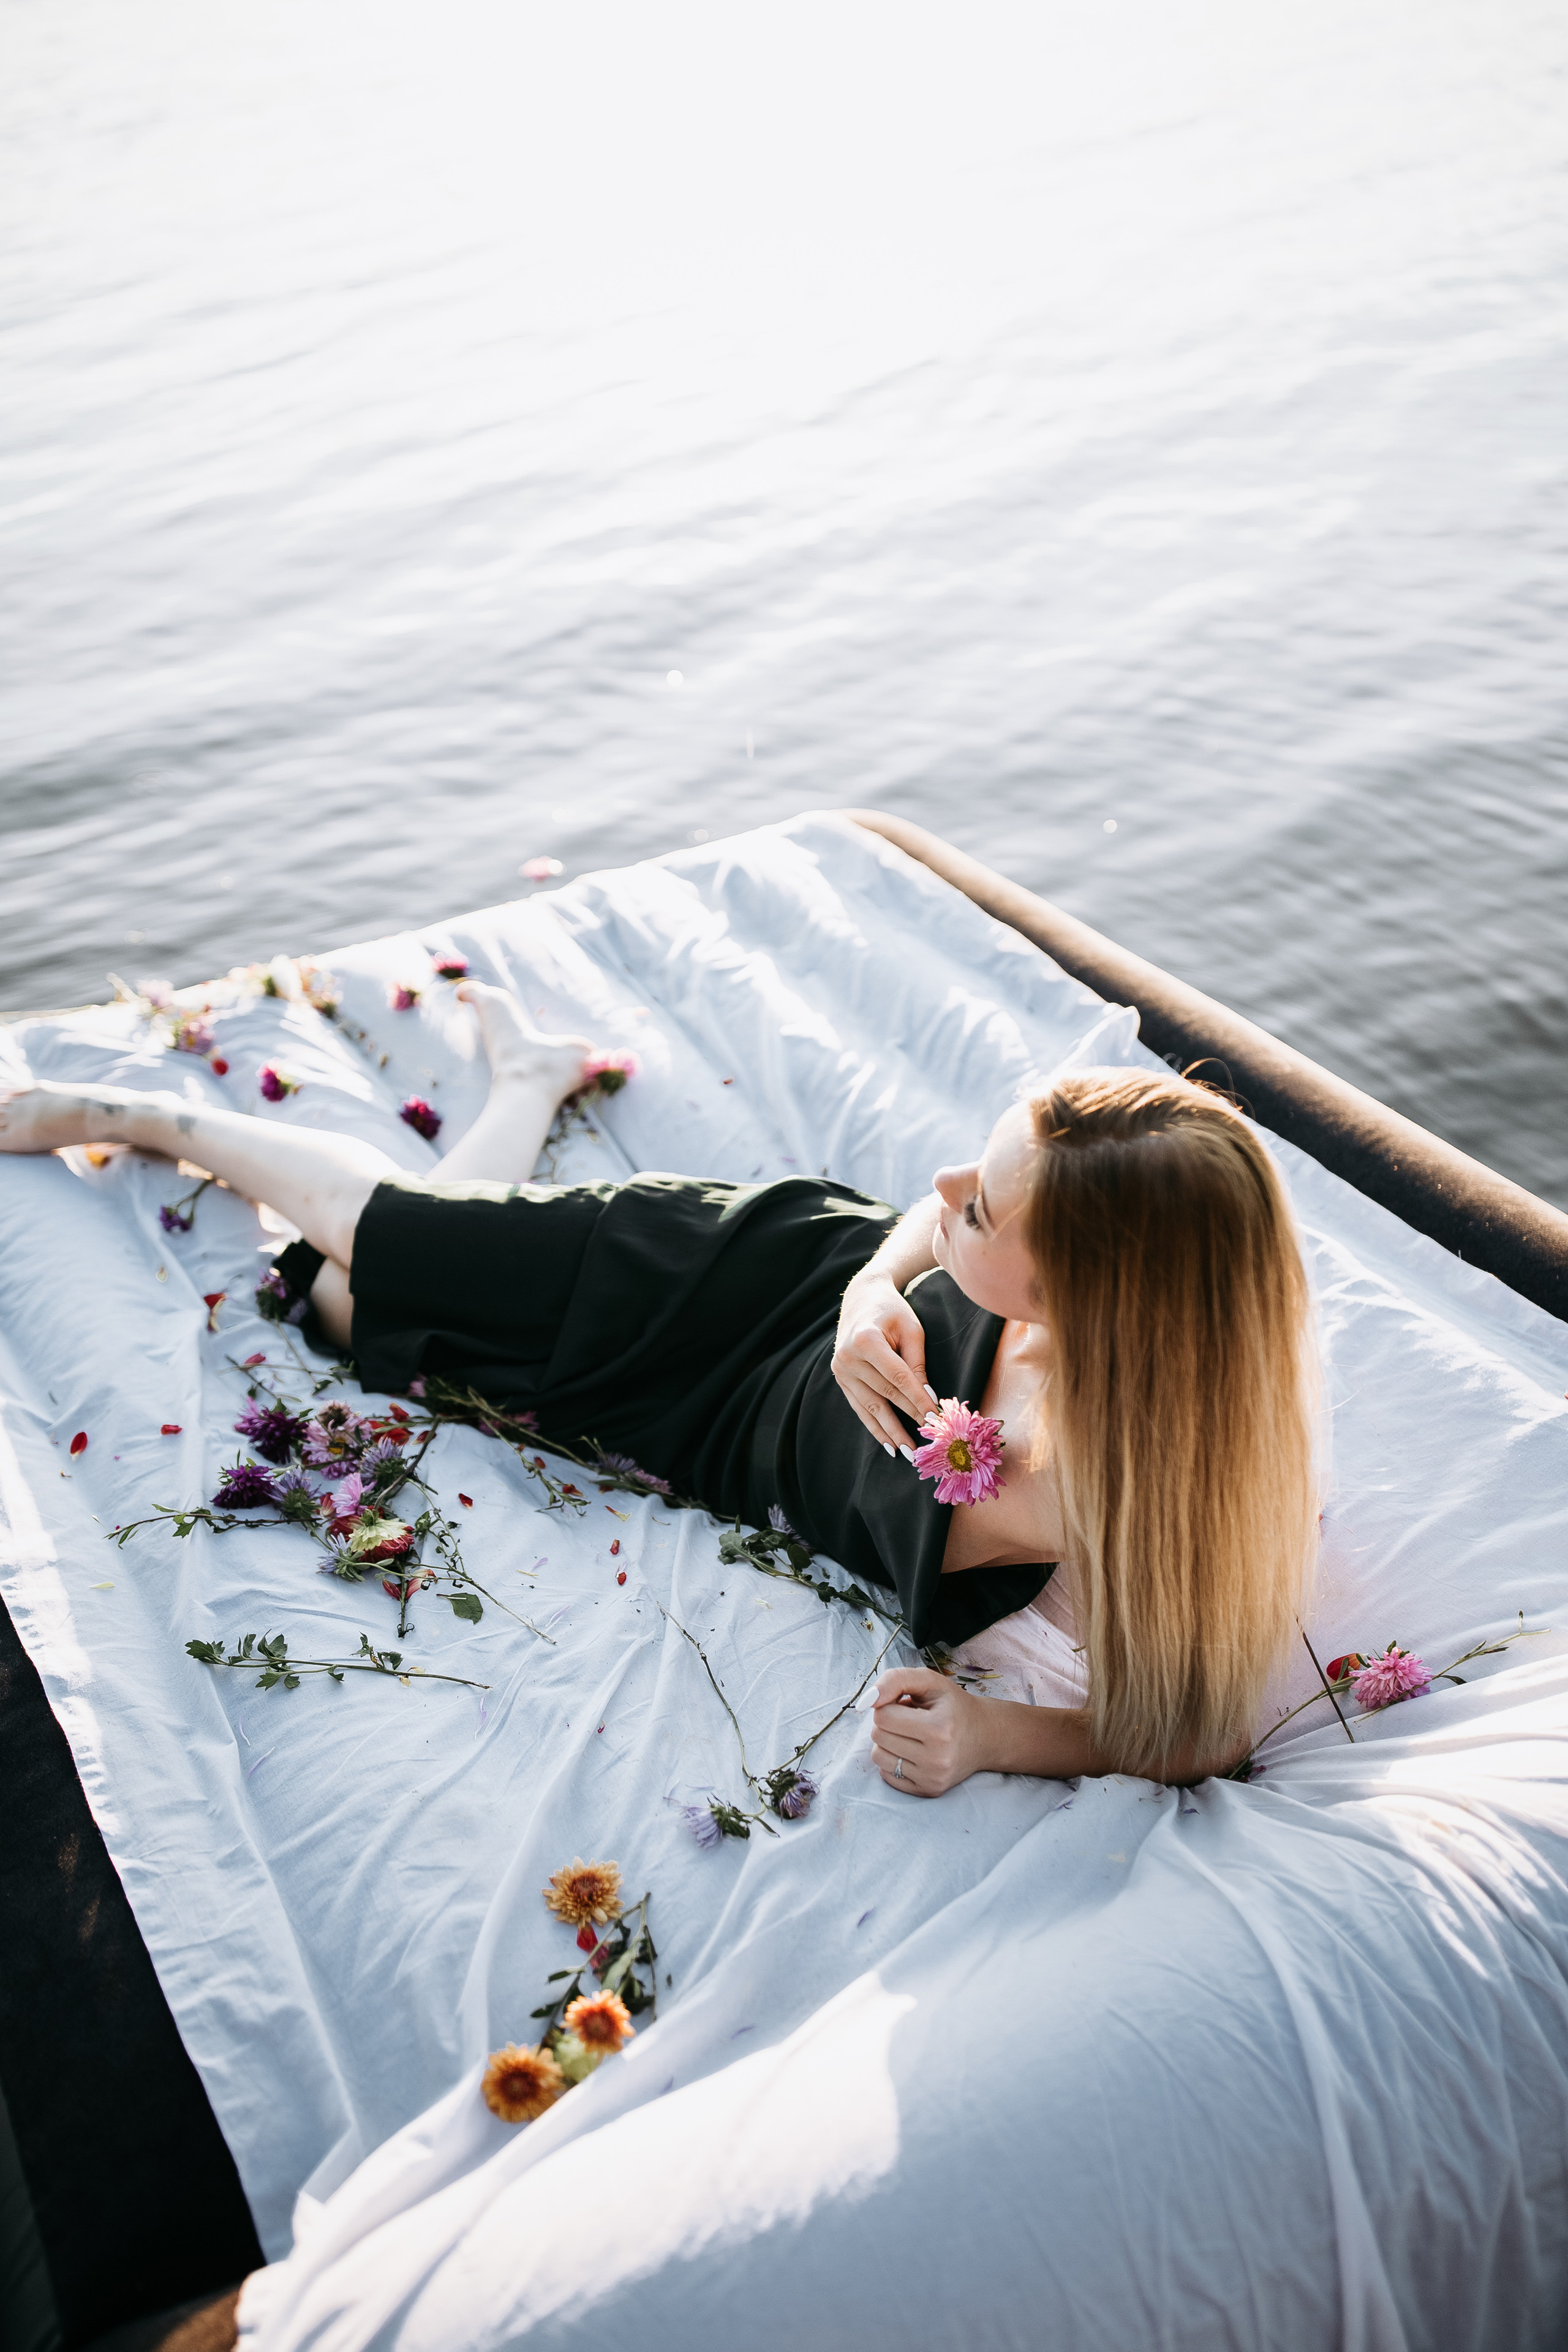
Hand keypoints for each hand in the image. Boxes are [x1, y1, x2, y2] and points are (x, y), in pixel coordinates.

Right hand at [832, 1269, 934, 1452]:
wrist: (862, 1298)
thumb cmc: (893, 1311)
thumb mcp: (912, 1330)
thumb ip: (917, 1364)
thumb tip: (928, 1399)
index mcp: (866, 1339)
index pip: (898, 1377)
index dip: (917, 1399)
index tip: (935, 1419)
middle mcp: (848, 1356)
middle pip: (885, 1394)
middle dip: (908, 1418)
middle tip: (928, 1440)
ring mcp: (840, 1369)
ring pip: (870, 1407)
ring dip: (890, 1432)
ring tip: (908, 1452)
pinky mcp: (839, 1378)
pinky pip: (859, 1407)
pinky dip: (874, 1427)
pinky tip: (889, 1444)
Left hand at [870, 1668, 990, 1797]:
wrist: (983, 1736)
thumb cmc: (952, 1705)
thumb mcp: (929, 1681)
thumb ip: (894, 1680)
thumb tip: (865, 1702)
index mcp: (939, 1729)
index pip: (882, 1716)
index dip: (889, 1705)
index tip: (906, 1704)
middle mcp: (938, 1759)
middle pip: (878, 1736)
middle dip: (888, 1723)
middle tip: (910, 1720)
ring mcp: (933, 1778)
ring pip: (878, 1757)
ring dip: (888, 1742)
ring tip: (911, 1735)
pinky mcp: (928, 1791)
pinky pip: (886, 1775)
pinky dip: (893, 1760)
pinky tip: (912, 1752)